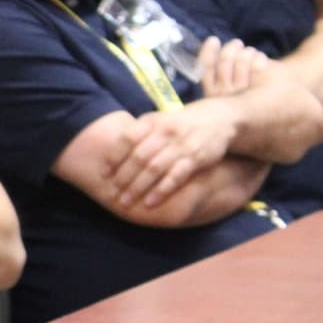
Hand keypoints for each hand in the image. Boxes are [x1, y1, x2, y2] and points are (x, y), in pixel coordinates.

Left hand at [103, 105, 234, 209]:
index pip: (127, 138)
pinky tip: (150, 203)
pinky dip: (161, 191)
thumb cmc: (180, 124)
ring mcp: (181, 145)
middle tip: (112, 194)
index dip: (114, 156)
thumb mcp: (159, 121)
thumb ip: (139, 136)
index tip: (103, 173)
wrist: (219, 119)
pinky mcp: (196, 158)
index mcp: (152, 121)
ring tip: (125, 202)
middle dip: (123, 178)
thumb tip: (111, 156)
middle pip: (139, 157)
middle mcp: (165, 132)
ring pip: (154, 169)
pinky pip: (176, 177)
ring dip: (138, 187)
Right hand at [198, 37, 264, 98]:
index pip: (205, 68)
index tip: (213, 39)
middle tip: (237, 43)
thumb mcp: (226, 79)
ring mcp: (242, 94)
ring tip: (250, 52)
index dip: (208, 52)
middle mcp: (224, 96)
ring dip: (247, 51)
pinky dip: (258, 57)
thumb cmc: (244, 87)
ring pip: (241, 59)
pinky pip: (256, 65)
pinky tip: (260, 58)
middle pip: (225, 60)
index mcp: (211, 93)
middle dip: (232, 47)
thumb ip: (216, 65)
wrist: (271, 103)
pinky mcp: (258, 90)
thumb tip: (212, 42)